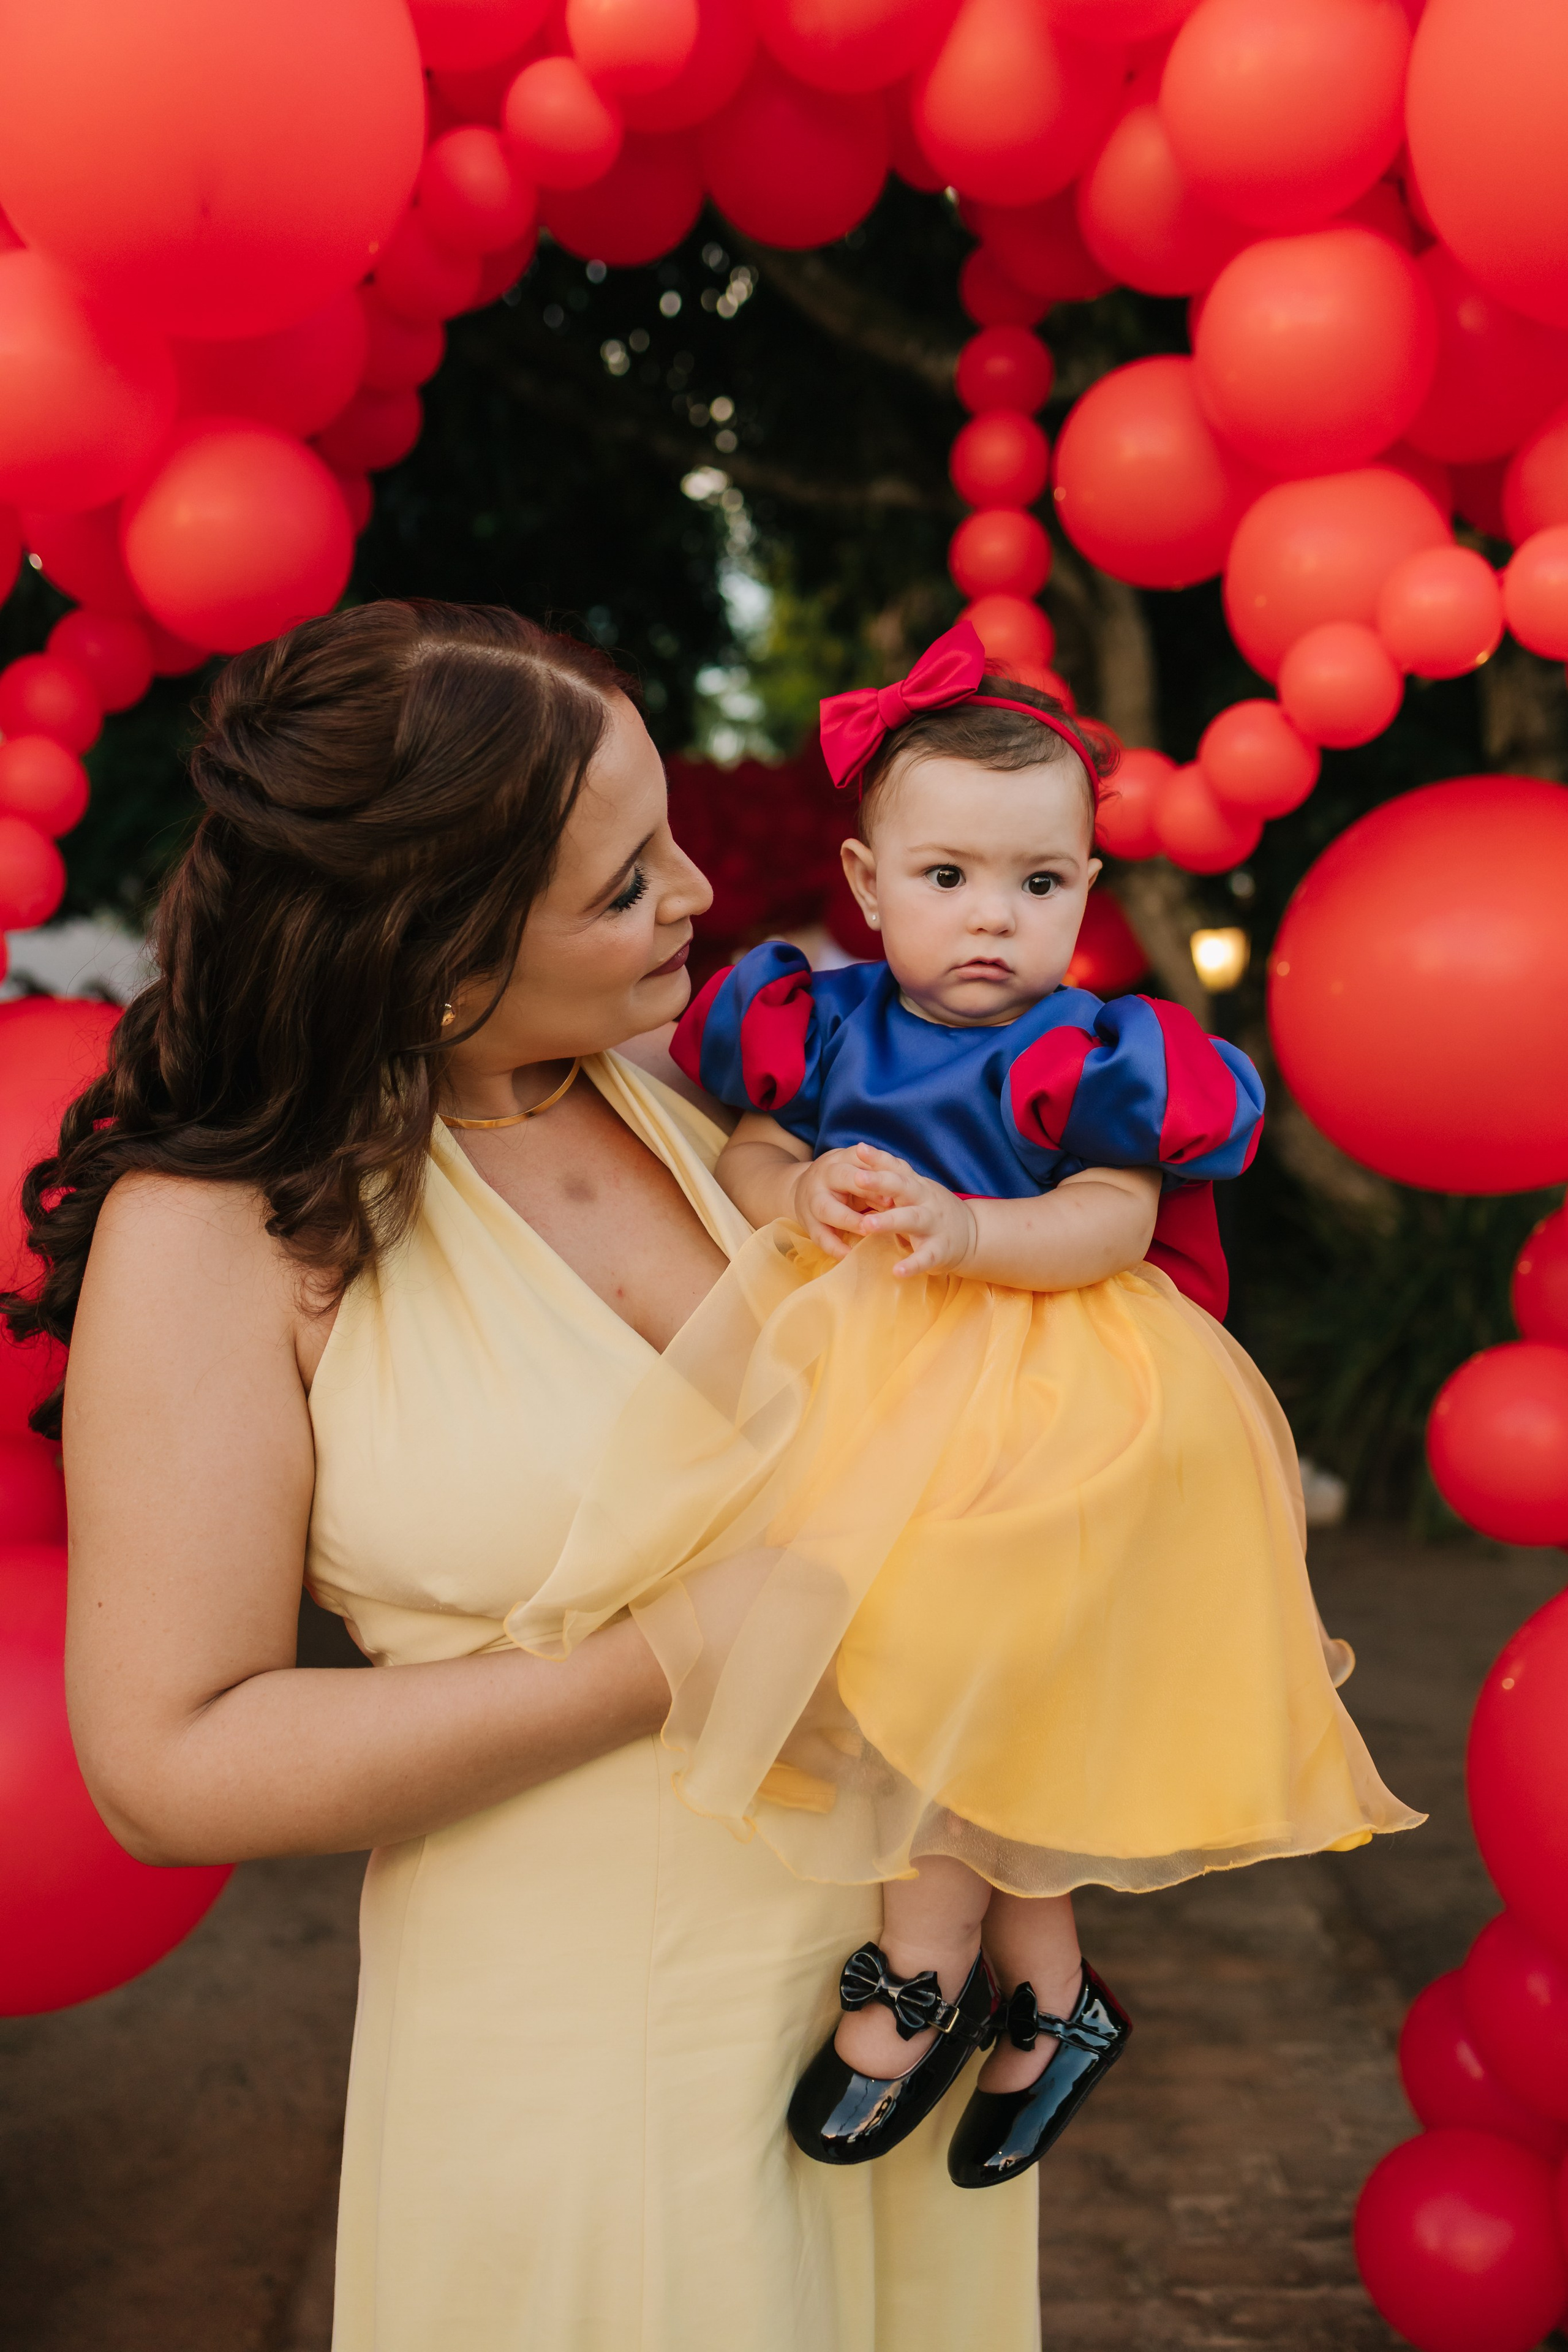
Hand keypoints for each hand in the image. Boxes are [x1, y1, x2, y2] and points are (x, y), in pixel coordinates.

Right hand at [787, 1143, 899, 1257]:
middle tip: (889, 1204)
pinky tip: (849, 1255)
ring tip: (868, 1230)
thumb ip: (877, 1182)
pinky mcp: (808, 1223)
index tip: (897, 1186)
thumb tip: (896, 1200)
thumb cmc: (842, 1181)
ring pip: (827, 1208)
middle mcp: (825, 1175)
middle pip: (842, 1177)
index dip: (878, 1172)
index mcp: (841, 1159)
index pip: (860, 1159)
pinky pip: (819, 1236)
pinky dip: (834, 1247)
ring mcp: (813, 1199)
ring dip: (849, 1220)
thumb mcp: (858, 1173)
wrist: (803, 1188)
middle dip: (864, 1188)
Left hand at [793, 1143, 976, 1276]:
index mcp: (916, 1186)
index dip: (879, 1158)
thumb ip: (893, 1174)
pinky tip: (897, 1271)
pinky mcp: (939, 1250)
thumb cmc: (932, 1208)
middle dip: (880, 1182)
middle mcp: (925, 1200)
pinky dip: (912, 1264)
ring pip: (911, 1219)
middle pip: (902, 1187)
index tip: (860, 1149)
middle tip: (857, 1178)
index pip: (896, 1168)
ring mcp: (933, 1225)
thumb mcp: (916, 1188)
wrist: (972, 1234)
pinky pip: (925, 1257)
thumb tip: (860, 1151)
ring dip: (889, 1221)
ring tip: (867, 1225)